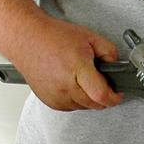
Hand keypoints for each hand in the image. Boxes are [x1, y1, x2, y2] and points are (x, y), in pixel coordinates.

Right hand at [8, 16, 123, 111]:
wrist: (25, 38)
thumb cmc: (53, 36)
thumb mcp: (89, 37)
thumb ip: (110, 52)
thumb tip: (117, 68)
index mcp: (76, 68)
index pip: (101, 95)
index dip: (114, 96)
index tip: (118, 92)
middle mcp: (64, 85)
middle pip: (95, 104)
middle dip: (103, 95)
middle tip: (100, 80)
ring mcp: (56, 96)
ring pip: (84, 107)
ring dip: (89, 97)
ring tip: (82, 78)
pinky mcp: (50, 102)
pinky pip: (72, 107)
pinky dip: (76, 98)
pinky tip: (71, 82)